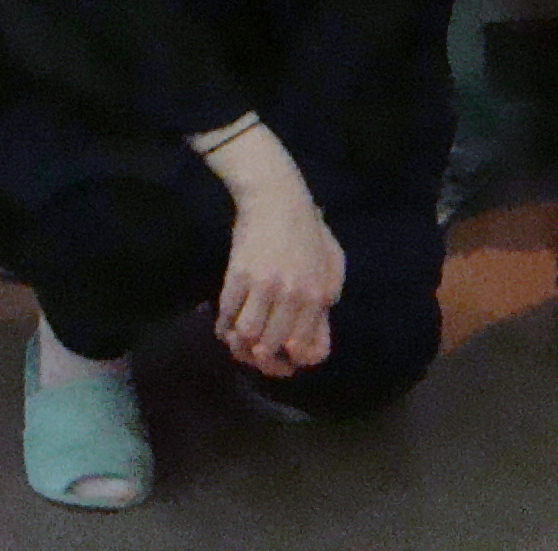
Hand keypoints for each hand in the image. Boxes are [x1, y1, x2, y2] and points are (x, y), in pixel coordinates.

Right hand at [196, 125, 343, 376]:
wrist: (277, 197)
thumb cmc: (308, 229)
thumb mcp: (332, 262)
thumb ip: (329, 295)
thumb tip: (315, 329)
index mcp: (317, 294)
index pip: (305, 347)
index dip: (293, 359)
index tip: (285, 357)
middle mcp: (292, 295)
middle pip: (272, 346)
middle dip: (263, 360)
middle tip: (258, 354)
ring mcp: (264, 286)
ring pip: (247, 336)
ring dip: (241, 345)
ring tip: (240, 342)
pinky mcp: (239, 275)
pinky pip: (228, 314)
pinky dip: (224, 327)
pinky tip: (226, 327)